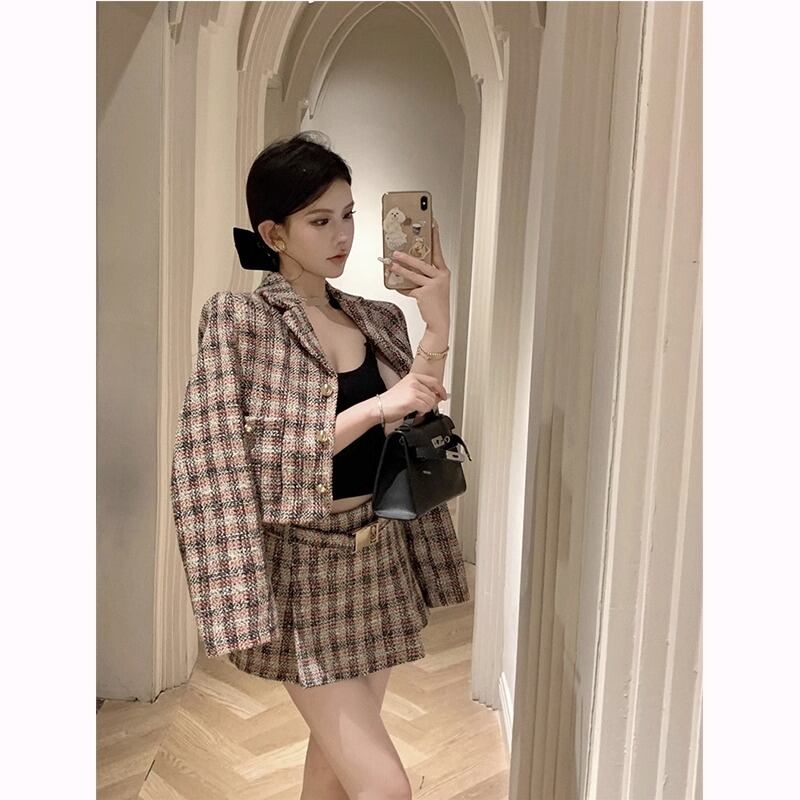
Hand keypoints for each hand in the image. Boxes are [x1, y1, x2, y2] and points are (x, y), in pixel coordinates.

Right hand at [379, 372, 448, 422]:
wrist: (378, 407)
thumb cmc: (391, 401)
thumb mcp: (407, 390)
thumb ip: (422, 391)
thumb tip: (437, 397)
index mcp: (413, 377)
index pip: (434, 381)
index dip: (441, 390)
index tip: (443, 396)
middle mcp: (414, 381)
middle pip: (433, 394)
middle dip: (430, 403)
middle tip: (421, 408)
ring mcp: (413, 390)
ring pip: (431, 402)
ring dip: (425, 408)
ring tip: (416, 409)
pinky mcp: (412, 400)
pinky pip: (426, 408)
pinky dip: (422, 412)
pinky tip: (415, 412)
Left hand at [388, 217, 450, 332]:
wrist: (439, 322)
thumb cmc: (436, 303)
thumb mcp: (433, 287)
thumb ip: (423, 276)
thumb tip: (406, 267)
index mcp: (443, 272)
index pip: (438, 250)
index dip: (435, 236)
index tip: (432, 223)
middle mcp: (440, 277)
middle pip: (422, 262)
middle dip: (408, 257)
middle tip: (396, 251)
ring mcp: (433, 285)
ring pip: (413, 274)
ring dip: (400, 269)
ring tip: (391, 264)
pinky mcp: (424, 294)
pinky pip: (408, 288)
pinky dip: (401, 287)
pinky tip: (394, 285)